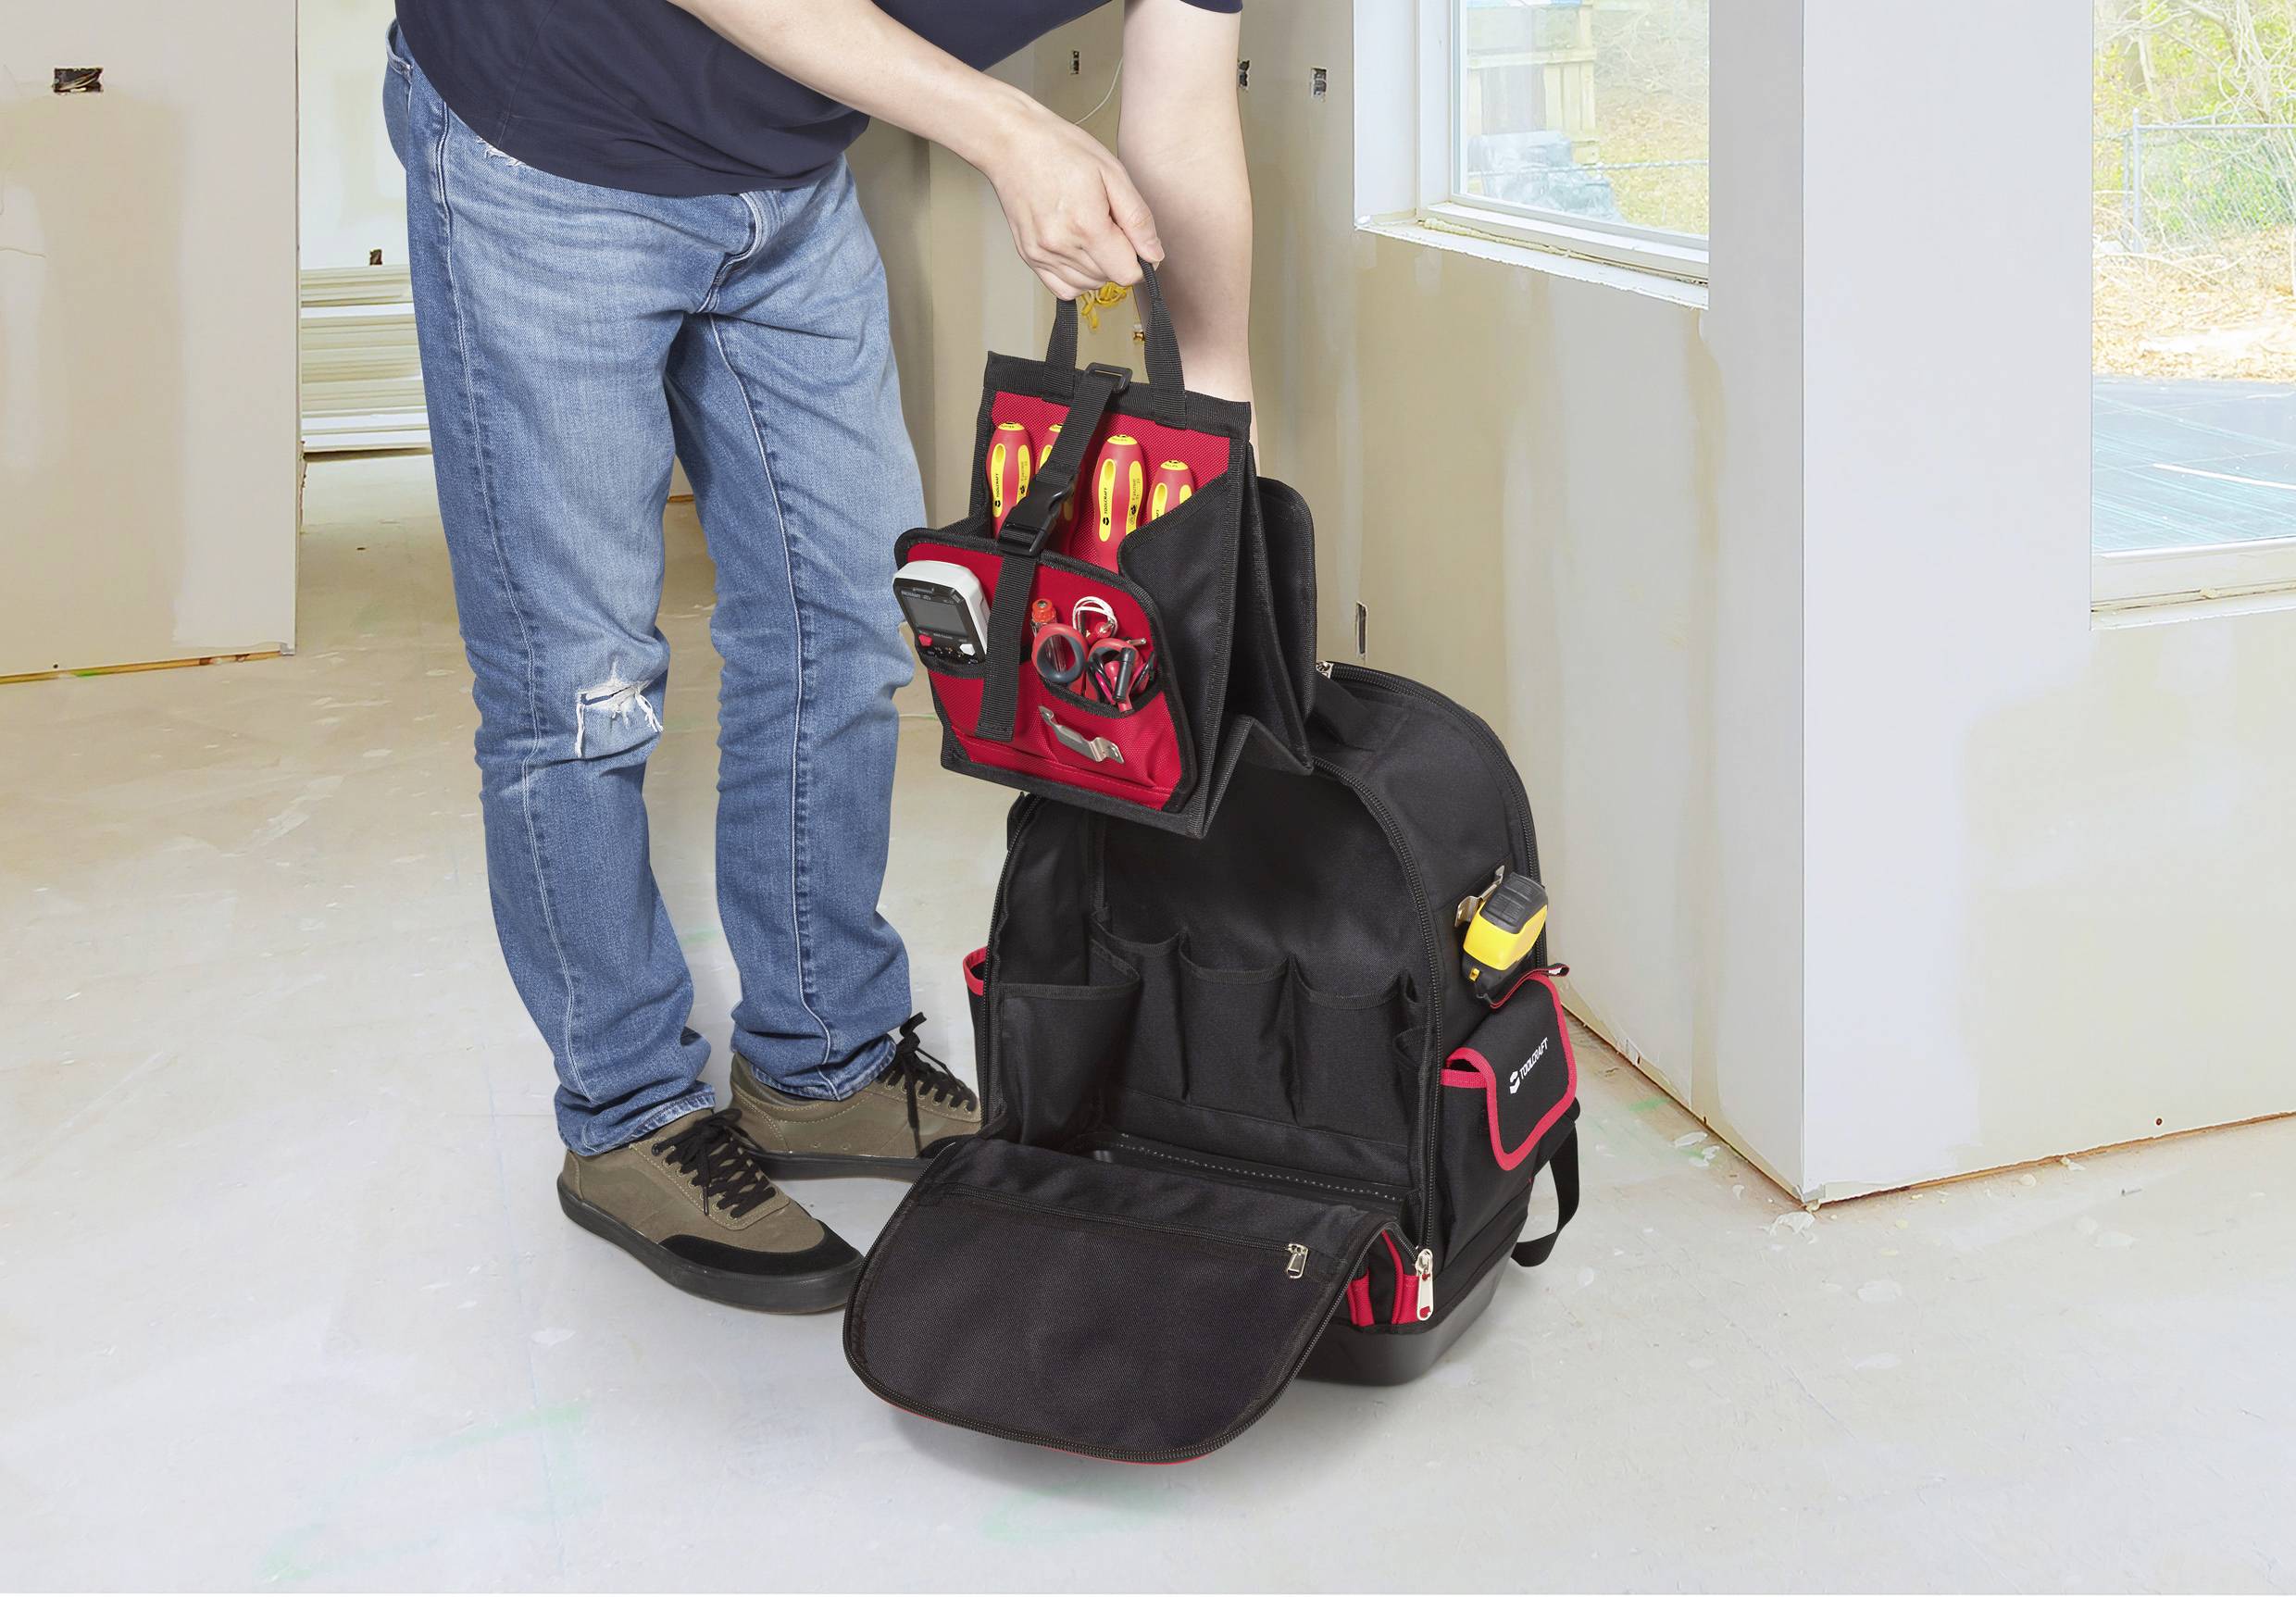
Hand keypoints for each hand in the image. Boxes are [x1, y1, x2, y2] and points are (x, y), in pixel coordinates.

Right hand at [977, 97, 1162, 299]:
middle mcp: (1061, 246)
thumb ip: (1138, 219)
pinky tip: (1077, 250)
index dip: (1138, 258)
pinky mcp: (1029, 257)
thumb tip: (1154, 255)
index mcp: (1087, 226)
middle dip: (1118, 257)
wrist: (1014, 143)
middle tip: (1106, 222)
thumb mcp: (1113, 173)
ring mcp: (1042, 254)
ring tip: (1089, 230)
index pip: (1127, 274)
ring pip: (1088, 285)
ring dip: (1098, 267)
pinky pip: (1063, 288)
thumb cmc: (1061, 149)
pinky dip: (1077, 277)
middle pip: (1108, 280)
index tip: (1131, 236)